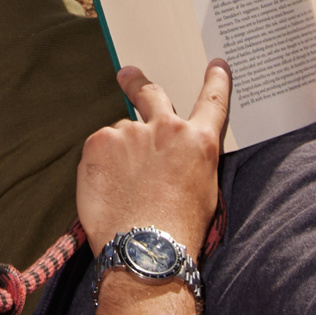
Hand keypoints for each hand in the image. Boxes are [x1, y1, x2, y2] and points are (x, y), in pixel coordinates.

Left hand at [76, 56, 229, 258]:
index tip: (216, 64)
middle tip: (127, 75)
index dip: (216, 81)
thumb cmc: (179, 230)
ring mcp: (130, 132)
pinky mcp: (99, 142)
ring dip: (119, 152)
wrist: (147, 249)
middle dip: (138, 82)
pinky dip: (100, 164)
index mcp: (198, 141)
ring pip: (121, 133)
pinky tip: (107, 188)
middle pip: (151, 93)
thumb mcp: (204, 193)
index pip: (212, 102)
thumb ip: (190, 162)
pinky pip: (99, 148)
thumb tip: (177, 155)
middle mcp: (166, 128)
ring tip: (121, 188)